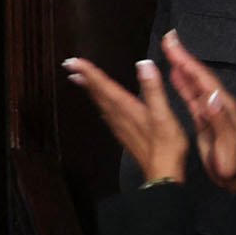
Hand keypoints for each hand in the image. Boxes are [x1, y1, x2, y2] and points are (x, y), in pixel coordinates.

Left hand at [62, 54, 188, 182]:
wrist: (162, 172)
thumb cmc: (165, 145)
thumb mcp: (163, 114)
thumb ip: (153, 89)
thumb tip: (144, 65)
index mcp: (126, 107)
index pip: (103, 85)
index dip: (88, 72)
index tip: (73, 61)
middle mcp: (118, 115)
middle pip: (97, 92)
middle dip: (83, 77)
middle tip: (70, 65)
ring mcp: (119, 125)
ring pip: (99, 102)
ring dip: (89, 89)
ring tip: (79, 78)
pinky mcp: (123, 132)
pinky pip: (106, 113)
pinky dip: (99, 102)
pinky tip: (100, 102)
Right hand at [159, 31, 235, 191]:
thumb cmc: (232, 164)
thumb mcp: (227, 144)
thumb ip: (220, 119)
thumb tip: (209, 96)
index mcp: (221, 106)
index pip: (202, 78)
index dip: (187, 61)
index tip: (173, 45)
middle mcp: (217, 103)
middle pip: (198, 75)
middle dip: (183, 56)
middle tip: (168, 38)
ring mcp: (211, 109)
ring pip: (194, 82)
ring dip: (182, 65)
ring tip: (169, 49)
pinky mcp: (205, 117)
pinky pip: (191, 94)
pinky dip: (182, 81)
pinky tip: (175, 73)